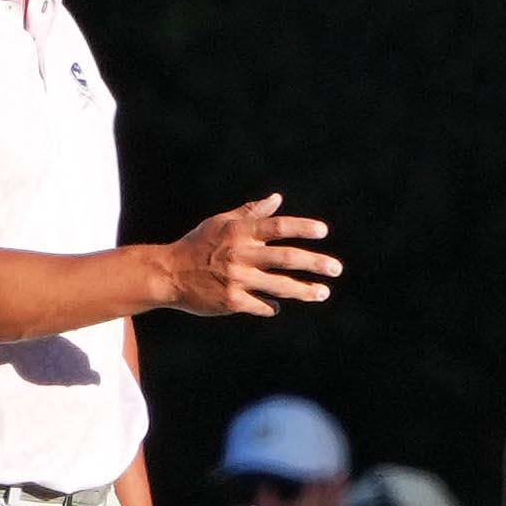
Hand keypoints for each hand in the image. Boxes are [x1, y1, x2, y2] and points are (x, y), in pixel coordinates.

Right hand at [157, 192, 342, 317]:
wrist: (169, 273)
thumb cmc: (198, 244)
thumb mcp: (221, 222)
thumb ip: (250, 212)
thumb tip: (277, 199)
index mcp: (239, 232)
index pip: (277, 227)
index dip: (302, 228)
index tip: (323, 232)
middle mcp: (241, 255)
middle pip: (286, 258)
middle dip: (315, 263)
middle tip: (336, 269)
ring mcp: (237, 280)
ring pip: (279, 286)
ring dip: (304, 290)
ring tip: (322, 293)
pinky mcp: (231, 302)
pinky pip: (261, 305)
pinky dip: (272, 306)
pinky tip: (278, 306)